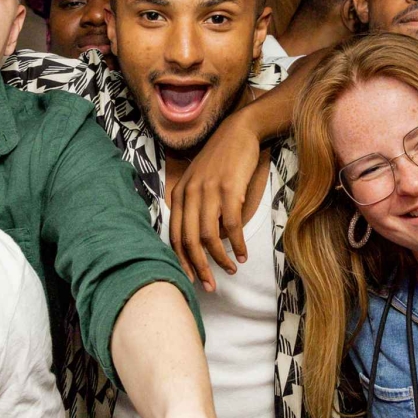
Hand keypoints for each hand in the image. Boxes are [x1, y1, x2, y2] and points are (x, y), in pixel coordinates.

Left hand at [169, 114, 260, 291]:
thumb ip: (195, 206)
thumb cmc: (221, 159)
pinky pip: (231, 224)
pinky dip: (237, 243)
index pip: (174, 236)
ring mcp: (209, 191)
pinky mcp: (230, 189)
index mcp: (179, 194)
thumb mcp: (199, 180)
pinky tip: (243, 253)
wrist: (239, 131)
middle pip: (189, 241)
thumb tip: (200, 240)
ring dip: (220, 258)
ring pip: (208, 236)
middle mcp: (190, 193)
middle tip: (210, 285)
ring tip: (232, 268)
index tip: (192, 279)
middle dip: (199, 267)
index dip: (182, 261)